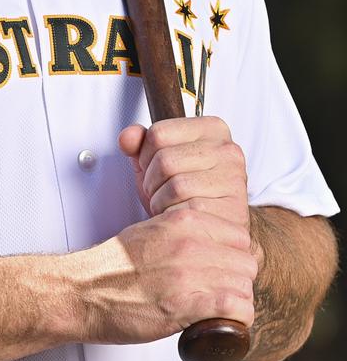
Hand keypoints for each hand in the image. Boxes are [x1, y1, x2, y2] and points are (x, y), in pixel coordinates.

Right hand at [67, 206, 256, 344]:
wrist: (86, 291)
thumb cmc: (114, 267)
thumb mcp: (152, 231)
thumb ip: (181, 231)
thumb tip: (206, 241)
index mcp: (182, 220)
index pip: (238, 235)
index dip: (234, 255)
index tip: (226, 268)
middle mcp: (190, 243)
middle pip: (245, 261)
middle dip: (239, 279)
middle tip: (224, 292)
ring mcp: (190, 273)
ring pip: (245, 285)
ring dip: (238, 301)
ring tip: (221, 310)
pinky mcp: (187, 304)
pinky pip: (237, 309)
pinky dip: (237, 320)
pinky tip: (223, 322)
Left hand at [118, 116, 250, 231]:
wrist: (211, 231)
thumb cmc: (183, 193)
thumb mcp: (156, 162)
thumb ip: (139, 144)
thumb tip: (127, 138)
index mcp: (211, 128)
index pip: (158, 132)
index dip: (145, 155)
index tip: (152, 167)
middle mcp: (228, 150)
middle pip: (165, 159)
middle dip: (151, 181)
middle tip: (158, 191)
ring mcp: (234, 179)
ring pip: (175, 185)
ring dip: (160, 201)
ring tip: (168, 204)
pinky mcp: (233, 209)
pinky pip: (187, 211)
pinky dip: (173, 218)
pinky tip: (179, 217)